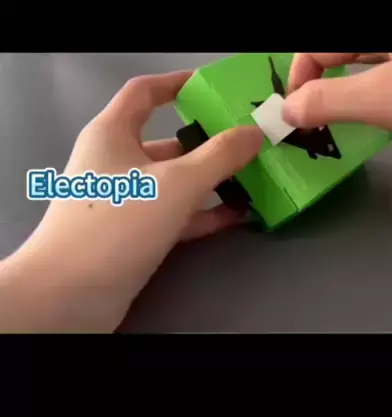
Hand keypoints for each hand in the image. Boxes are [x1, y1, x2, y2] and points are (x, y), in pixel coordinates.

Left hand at [1, 71, 262, 331]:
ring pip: (176, 182)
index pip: (145, 93)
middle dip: (209, 142)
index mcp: (113, 134)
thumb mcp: (176, 183)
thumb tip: (253, 134)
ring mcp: (129, 200)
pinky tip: (238, 215)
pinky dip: (204, 213)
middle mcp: (119, 163)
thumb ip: (219, 156)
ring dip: (212, 182)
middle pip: (169, 142)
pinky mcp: (137, 233)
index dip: (178, 84)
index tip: (212, 88)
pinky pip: (176, 214)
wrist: (73, 292)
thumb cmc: (120, 221)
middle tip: (248, 143)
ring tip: (253, 179)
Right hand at [284, 53, 391, 141]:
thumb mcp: (385, 96)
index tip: (296, 119)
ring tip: (365, 134)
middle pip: (343, 63)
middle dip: (330, 98)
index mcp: (375, 35)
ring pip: (373, 78)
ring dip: (363, 109)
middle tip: (324, 130)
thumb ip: (329, 101)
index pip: (315, 51)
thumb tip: (289, 110)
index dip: (298, 84)